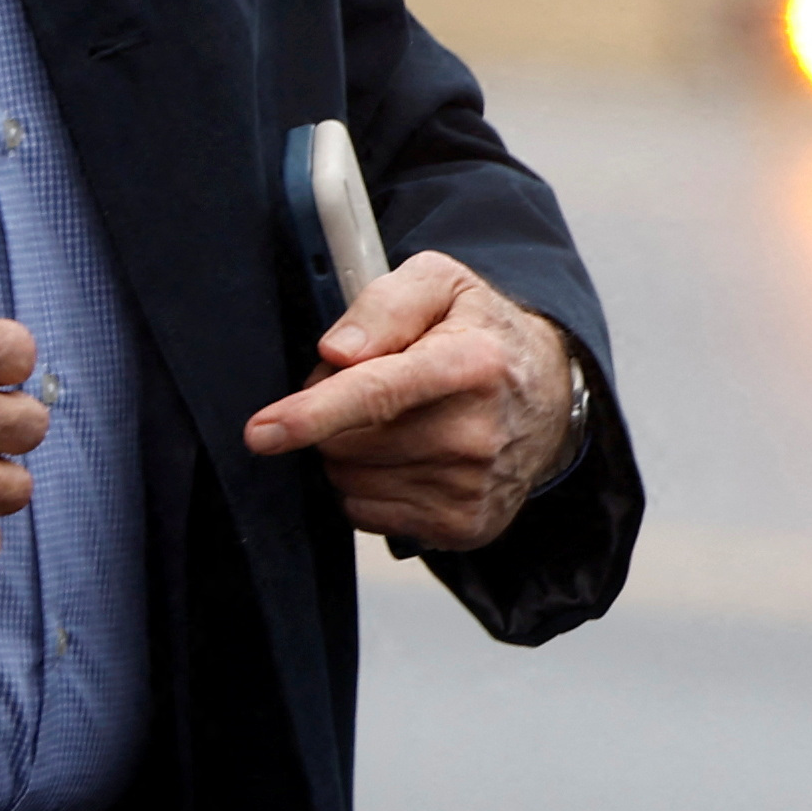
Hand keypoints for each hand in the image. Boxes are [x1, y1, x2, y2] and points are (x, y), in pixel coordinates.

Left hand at [245, 252, 579, 552]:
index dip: (311, 415)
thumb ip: (384, 304)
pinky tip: (404, 458)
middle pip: (346, 443)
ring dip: (348, 453)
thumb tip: (337, 353)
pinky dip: (368, 487)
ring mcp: (471, 487)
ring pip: (349, 481)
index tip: (262, 432)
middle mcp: (475, 433)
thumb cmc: (483, 333)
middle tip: (366, 388)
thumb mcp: (442, 284)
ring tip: (392, 421)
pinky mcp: (465, 526)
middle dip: (329, 417)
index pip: (376, 394)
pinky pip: (368, 514)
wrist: (549, 397)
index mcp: (469, 364)